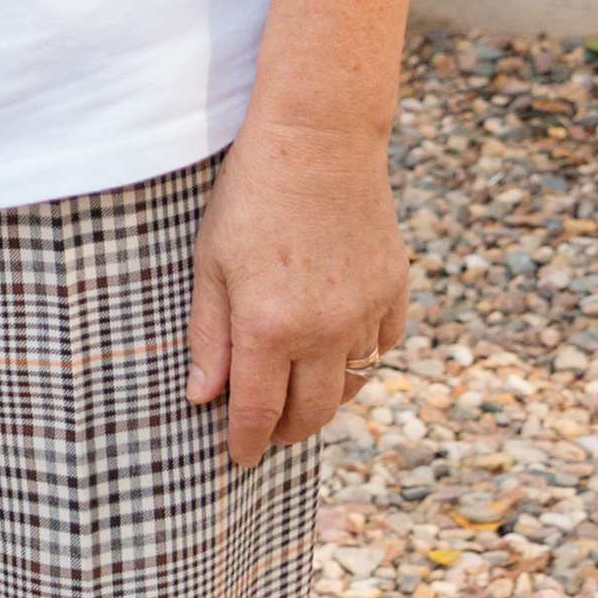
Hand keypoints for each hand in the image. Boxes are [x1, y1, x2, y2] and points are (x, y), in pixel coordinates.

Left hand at [186, 110, 408, 465]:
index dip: (245, 441)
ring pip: (350, 386)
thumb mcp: (210, 261)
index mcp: (268, 327)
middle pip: (310, 414)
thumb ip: (207, 335)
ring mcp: (365, 313)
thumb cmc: (250, 195)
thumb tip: (202, 397)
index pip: (257, 411)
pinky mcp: (395, 292)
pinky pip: (381, 348)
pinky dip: (360, 358)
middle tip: (266, 433)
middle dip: (285, 432)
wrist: (319, 140)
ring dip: (323, 399)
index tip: (238, 457)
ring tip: (298, 394)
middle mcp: (323, 331)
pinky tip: (337, 348)